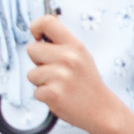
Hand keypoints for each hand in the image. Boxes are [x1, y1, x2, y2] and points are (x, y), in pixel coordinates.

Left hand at [24, 14, 131, 133]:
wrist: (103, 110)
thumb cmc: (88, 84)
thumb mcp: (82, 57)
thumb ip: (62, 45)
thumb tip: (38, 37)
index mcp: (75, 46)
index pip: (47, 22)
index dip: (36, 27)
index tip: (38, 38)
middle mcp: (68, 58)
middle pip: (31, 49)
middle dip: (38, 61)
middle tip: (56, 71)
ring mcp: (61, 76)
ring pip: (31, 74)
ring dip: (42, 82)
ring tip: (60, 86)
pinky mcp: (53, 93)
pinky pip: (35, 91)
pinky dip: (45, 96)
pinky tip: (61, 97)